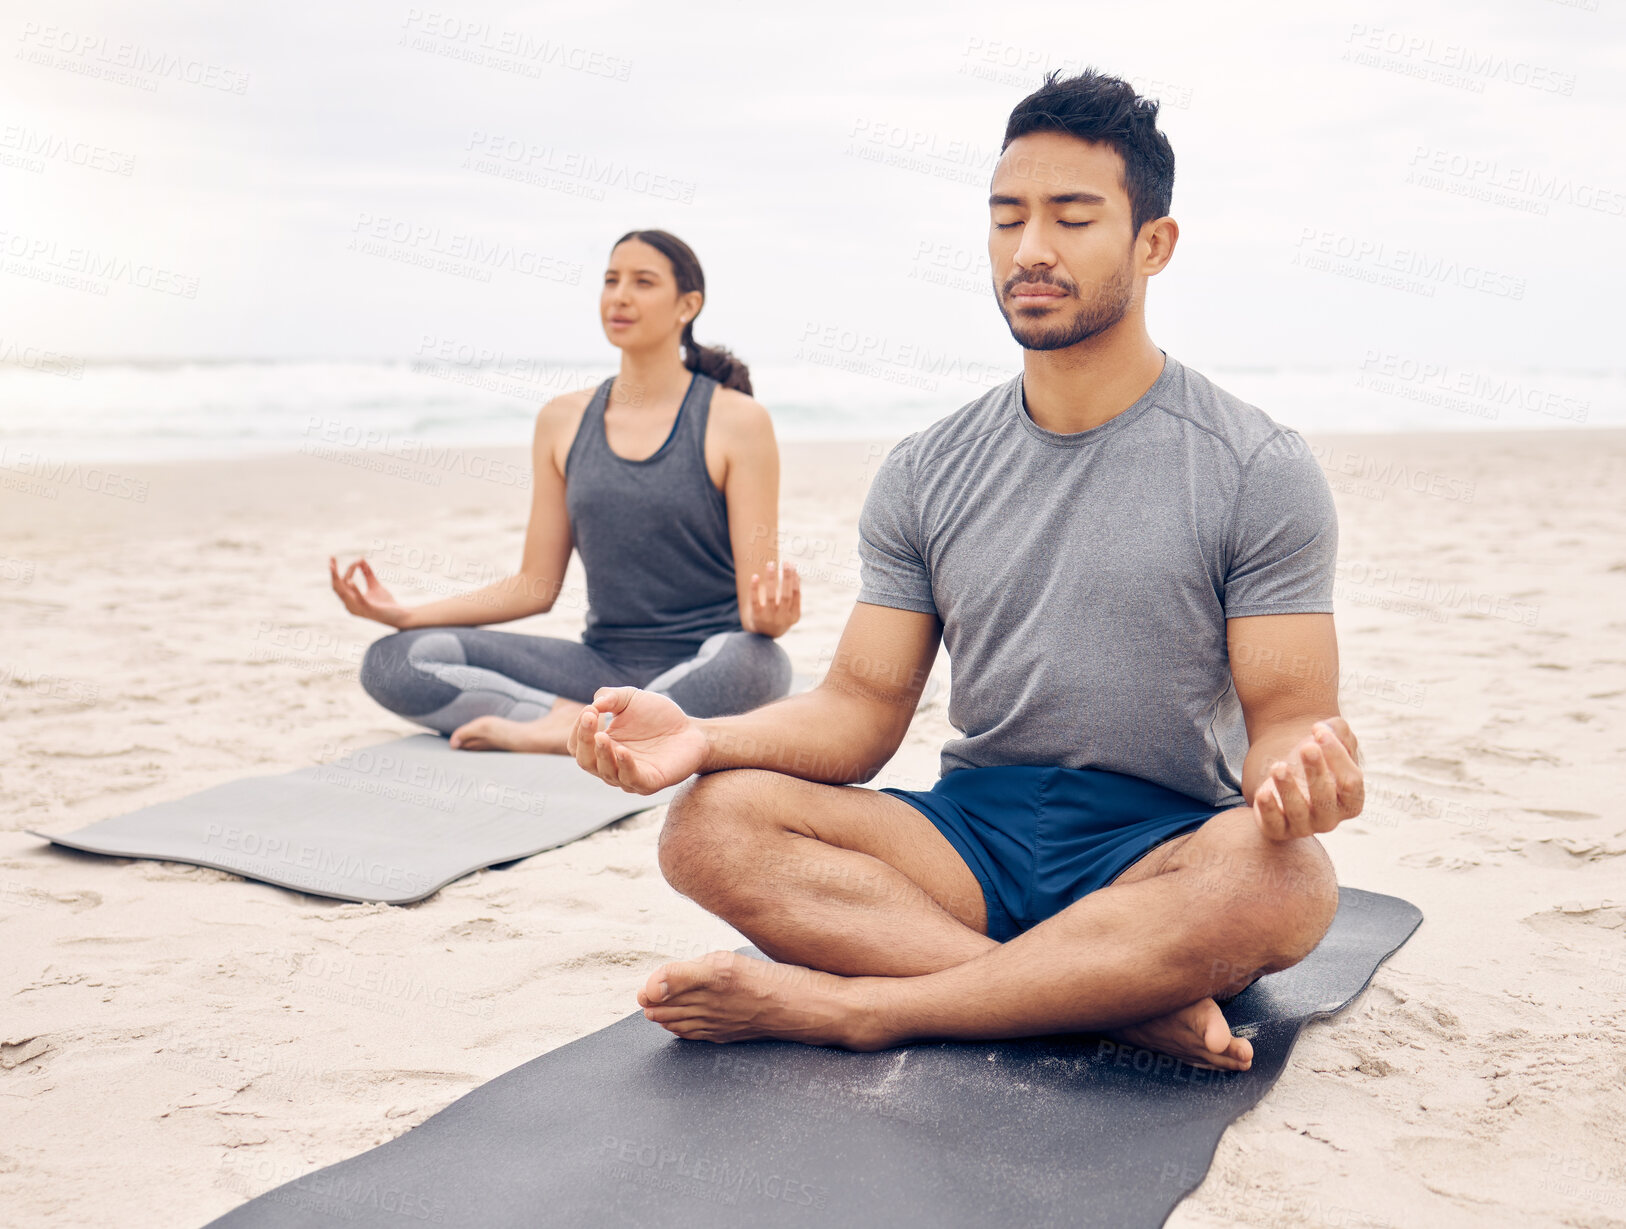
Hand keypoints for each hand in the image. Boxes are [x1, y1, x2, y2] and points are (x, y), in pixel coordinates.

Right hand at [329, 556, 410, 627]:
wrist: (399, 616)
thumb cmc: (386, 603)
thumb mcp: (374, 585)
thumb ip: (367, 573)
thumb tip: (360, 558)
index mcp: (350, 600)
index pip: (343, 582)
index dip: (349, 569)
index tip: (358, 559)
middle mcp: (350, 605)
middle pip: (337, 587)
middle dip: (333, 573)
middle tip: (331, 558)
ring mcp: (358, 608)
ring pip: (343, 592)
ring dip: (340, 578)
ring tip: (333, 567)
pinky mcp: (369, 609)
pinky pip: (358, 599)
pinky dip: (354, 590)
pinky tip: (351, 581)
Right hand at [567, 686, 706, 793]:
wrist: (691, 729)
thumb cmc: (657, 715)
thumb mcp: (630, 698)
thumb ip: (611, 696)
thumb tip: (595, 704)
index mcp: (603, 746)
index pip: (578, 745)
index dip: (579, 729)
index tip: (590, 710)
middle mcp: (611, 765)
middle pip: (586, 761)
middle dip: (584, 740)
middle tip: (590, 717)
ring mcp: (629, 776)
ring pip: (606, 772)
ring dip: (602, 753)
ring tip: (602, 735)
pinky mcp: (649, 782)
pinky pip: (632, 780)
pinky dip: (625, 766)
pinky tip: (622, 751)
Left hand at [744, 559, 799, 636]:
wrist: (764, 635)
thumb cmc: (780, 617)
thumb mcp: (790, 611)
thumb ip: (794, 596)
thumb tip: (796, 574)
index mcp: (793, 616)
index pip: (795, 595)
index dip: (795, 581)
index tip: (793, 567)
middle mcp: (782, 618)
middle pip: (785, 595)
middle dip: (787, 578)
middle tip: (786, 562)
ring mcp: (769, 618)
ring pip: (770, 596)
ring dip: (771, 579)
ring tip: (771, 564)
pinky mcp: (756, 617)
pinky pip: (754, 601)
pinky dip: (754, 588)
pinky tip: (755, 576)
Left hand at [1252, 718, 1362, 840]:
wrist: (1286, 768)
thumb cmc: (1317, 754)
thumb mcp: (1333, 739)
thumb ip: (1337, 731)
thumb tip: (1322, 730)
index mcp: (1351, 800)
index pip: (1351, 783)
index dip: (1338, 756)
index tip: (1319, 730)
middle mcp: (1330, 818)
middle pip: (1325, 798)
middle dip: (1316, 772)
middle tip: (1307, 747)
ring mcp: (1304, 826)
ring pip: (1298, 811)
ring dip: (1288, 788)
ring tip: (1279, 766)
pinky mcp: (1278, 828)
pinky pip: (1273, 824)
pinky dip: (1268, 810)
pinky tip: (1263, 792)